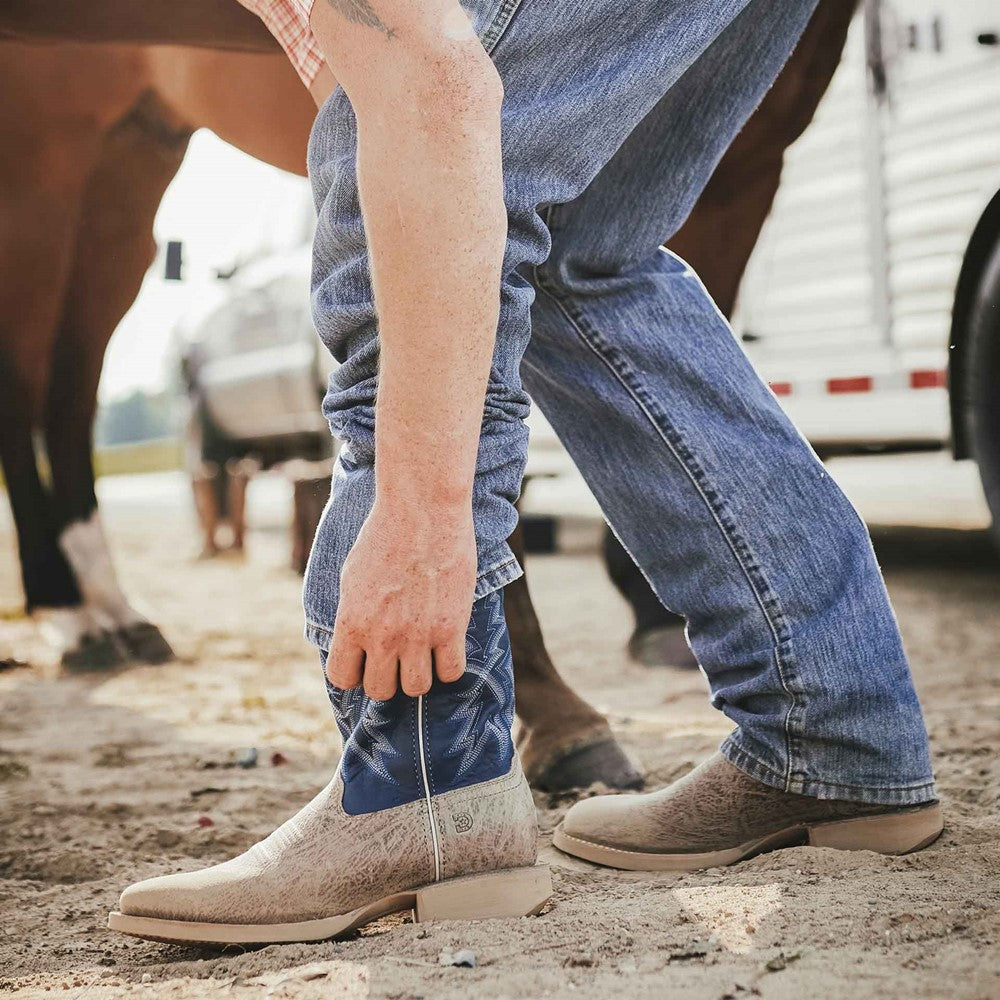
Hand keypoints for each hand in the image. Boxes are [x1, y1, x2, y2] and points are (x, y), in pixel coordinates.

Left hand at [326, 501, 475, 699]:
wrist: (422, 510)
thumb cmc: (384, 535)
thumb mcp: (351, 576)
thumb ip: (352, 615)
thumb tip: (353, 640)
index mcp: (351, 623)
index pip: (343, 679)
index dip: (355, 673)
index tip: (366, 660)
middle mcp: (383, 636)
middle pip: (381, 690)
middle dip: (388, 676)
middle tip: (397, 655)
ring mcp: (418, 635)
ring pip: (417, 688)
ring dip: (418, 674)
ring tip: (423, 652)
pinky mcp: (451, 627)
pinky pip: (451, 672)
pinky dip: (448, 665)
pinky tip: (446, 646)